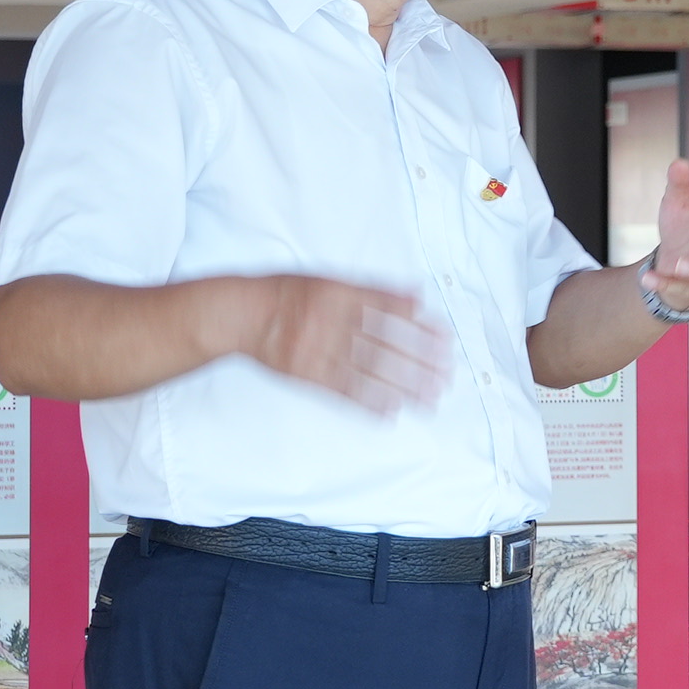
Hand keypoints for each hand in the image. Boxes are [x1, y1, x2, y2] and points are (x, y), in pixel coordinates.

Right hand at [235, 275, 450, 414]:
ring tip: (429, 397)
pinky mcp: (306, 376)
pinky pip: (340, 391)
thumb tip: (416, 296)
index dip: (418, 327)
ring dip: (400, 385)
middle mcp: (328, 323)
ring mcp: (316, 351)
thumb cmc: (290, 293)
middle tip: (445, 373)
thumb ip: (374, 288)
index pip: (386, 311)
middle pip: (381, 344)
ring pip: (365, 370)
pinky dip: (367, 401)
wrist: (243, 315)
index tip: (443, 339)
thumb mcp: (331, 278)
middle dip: (416, 361)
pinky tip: (392, 410)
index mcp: (338, 294)